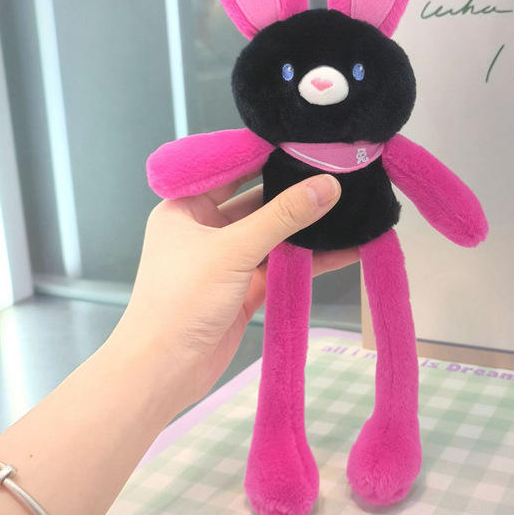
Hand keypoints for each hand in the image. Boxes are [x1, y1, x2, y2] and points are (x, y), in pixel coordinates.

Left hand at [114, 173, 354, 411]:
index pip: (230, 170)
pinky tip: (344, 250)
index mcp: (186, 208)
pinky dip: (309, 260)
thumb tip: (326, 186)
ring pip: (273, 236)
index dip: (267, 156)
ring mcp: (227, 260)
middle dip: (294, 192)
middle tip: (337, 174)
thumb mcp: (233, 250)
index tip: (306, 143)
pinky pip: (281, 266)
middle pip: (257, 202)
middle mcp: (205, 229)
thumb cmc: (181, 301)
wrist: (164, 371)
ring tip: (349, 209)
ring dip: (306, 228)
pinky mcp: (245, 289)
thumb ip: (282, 217)